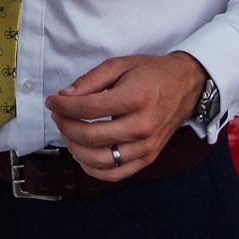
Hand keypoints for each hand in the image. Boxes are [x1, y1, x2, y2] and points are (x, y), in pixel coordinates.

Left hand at [45, 52, 206, 182]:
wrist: (186, 86)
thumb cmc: (152, 73)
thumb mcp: (120, 65)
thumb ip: (91, 80)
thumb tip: (64, 96)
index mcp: (135, 98)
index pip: (87, 108)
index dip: (63, 106)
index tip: (52, 101)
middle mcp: (142, 125)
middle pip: (90, 136)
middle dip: (65, 126)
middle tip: (57, 116)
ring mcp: (146, 146)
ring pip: (100, 159)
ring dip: (75, 148)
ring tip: (68, 133)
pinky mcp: (148, 158)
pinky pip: (115, 174)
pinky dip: (93, 170)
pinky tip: (82, 155)